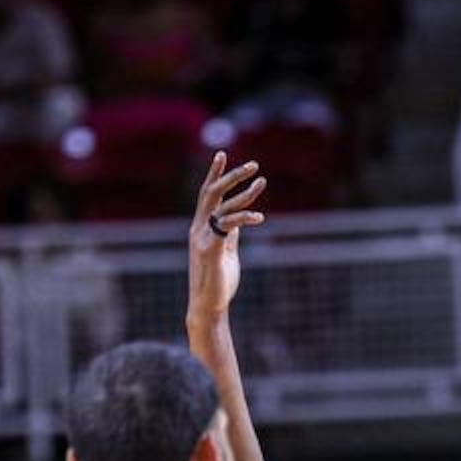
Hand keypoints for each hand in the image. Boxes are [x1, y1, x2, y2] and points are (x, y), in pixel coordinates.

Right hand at [184, 151, 266, 333]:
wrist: (208, 306)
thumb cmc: (219, 281)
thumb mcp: (226, 252)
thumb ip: (230, 234)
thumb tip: (239, 219)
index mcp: (201, 227)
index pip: (207, 194)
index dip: (214, 174)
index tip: (222, 154)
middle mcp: (198, 228)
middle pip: (212, 192)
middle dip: (231, 176)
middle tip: (253, 164)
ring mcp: (202, 238)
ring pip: (222, 206)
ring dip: (244, 193)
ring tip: (262, 182)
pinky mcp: (210, 250)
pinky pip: (228, 227)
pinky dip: (244, 218)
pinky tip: (259, 217)